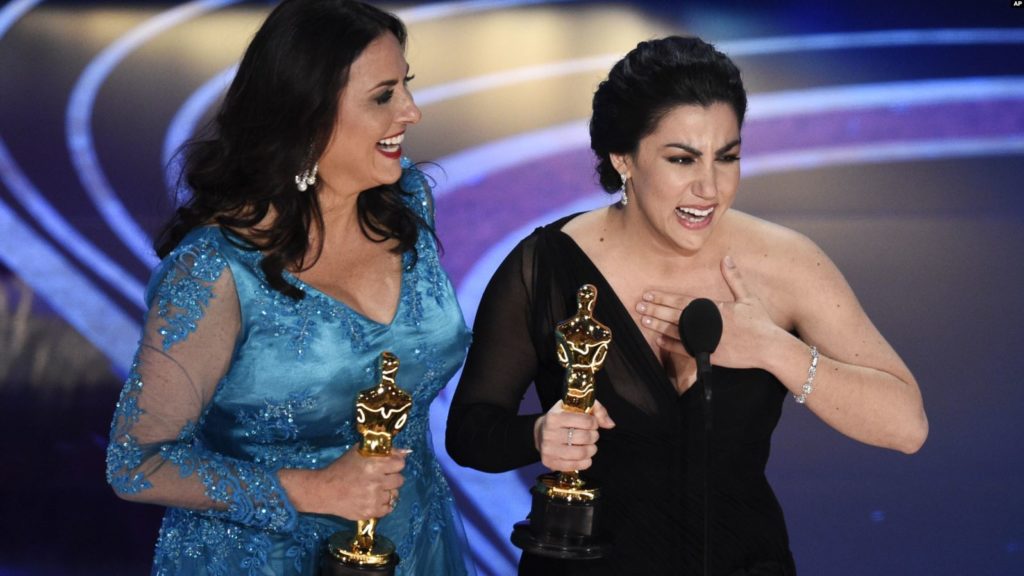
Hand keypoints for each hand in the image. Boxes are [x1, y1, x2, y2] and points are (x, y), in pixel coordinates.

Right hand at [280, 446, 407, 520]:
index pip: (400, 464)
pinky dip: (382, 504)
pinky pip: (388, 508)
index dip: (395, 463)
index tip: (388, 465)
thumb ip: (383, 451)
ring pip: (394, 495)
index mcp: (374, 465)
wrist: (324, 490)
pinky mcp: (370, 512)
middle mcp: (376, 482)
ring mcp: (374, 498)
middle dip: (391, 478)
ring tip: (374, 489)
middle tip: (380, 478)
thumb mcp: (360, 452)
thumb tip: (405, 452)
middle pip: (400, 480)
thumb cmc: (341, 468)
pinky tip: (372, 499)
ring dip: (386, 492)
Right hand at [534, 400, 614, 472]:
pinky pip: (575, 466)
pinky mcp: (549, 462)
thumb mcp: (576, 407)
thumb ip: (596, 410)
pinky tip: (585, 457)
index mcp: (555, 416)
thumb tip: (610, 424)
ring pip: (581, 453)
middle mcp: (549, 433)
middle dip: (594, 436)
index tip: (592, 423)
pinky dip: (585, 462)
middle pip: (585, 438)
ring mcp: (548, 449)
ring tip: (590, 446)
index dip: (594, 423)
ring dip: (591, 450)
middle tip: (592, 435)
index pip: (586, 421)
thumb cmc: (562, 418)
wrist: (540, 432)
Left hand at [637, 255, 786, 369]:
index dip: (663, 298)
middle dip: (655, 310)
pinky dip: (671, 345)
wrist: (769, 347)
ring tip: (643, 321)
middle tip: (638, 306)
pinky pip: (685, 349)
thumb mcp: (748, 297)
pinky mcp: (710, 355)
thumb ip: (734, 278)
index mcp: (714, 307)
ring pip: (676, 332)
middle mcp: (707, 323)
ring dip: (658, 326)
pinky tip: (658, 340)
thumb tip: (727, 258)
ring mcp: (707, 340)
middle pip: (674, 315)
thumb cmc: (760, 322)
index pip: (682, 301)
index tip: (648, 294)